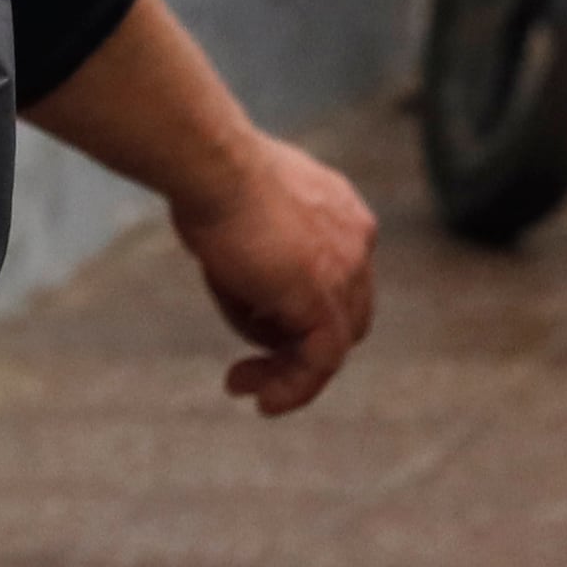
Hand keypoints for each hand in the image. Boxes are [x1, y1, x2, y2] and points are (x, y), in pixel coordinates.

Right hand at [173, 133, 377, 414]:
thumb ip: (258, 255)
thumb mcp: (241, 214)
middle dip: (299, 345)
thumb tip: (249, 301)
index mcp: (342, 212)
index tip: (258, 321)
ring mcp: (345, 272)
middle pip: (344, 315)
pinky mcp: (323, 301)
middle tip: (251, 365)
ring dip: (289, 372)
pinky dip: (296, 388)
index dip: (303, 308)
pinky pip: (321, 362)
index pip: (340, 277)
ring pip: (332, 344)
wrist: (211, 164)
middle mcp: (357, 241)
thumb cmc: (209, 174)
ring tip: (242, 384)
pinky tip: (265, 402)